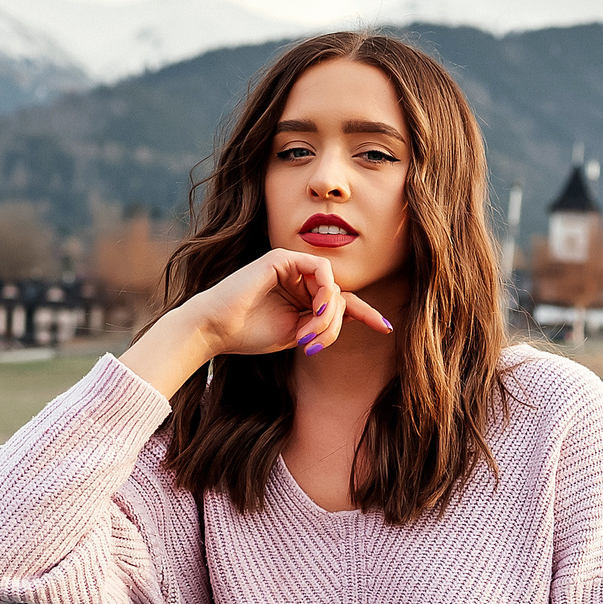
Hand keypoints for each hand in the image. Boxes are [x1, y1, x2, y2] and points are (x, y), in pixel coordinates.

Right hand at [121, 248, 393, 397]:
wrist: (215, 330)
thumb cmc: (249, 334)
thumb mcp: (296, 333)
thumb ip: (321, 323)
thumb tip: (347, 315)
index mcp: (301, 294)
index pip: (342, 301)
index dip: (366, 314)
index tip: (387, 328)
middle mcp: (298, 277)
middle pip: (340, 299)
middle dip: (333, 326)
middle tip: (312, 345)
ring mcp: (290, 265)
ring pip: (333, 288)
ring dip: (327, 316)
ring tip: (307, 334)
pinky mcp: (281, 258)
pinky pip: (321, 270)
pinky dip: (324, 292)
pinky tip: (315, 311)